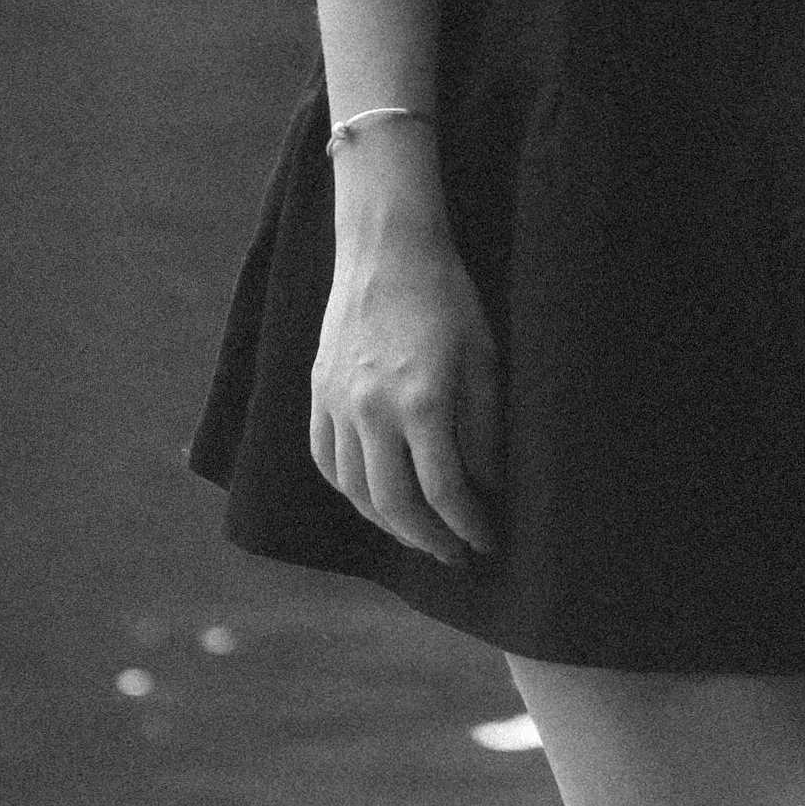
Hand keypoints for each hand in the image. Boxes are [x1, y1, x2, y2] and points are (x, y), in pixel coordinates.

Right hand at [310, 224, 504, 565]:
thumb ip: (484, 426)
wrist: (387, 250)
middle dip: (430, 540)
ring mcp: (337, 403)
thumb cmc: (447, 297)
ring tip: (420, 534)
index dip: (468, 524)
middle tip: (456, 555)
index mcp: (421, 400)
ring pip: (356, 491)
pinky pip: (326, 462)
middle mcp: (372, 410)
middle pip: (395, 504)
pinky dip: (351, 491)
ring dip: (389, 524)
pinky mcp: (317, 393)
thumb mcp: (483, 355)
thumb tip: (487, 485)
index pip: (445, 489)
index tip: (487, 541)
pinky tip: (374, 497)